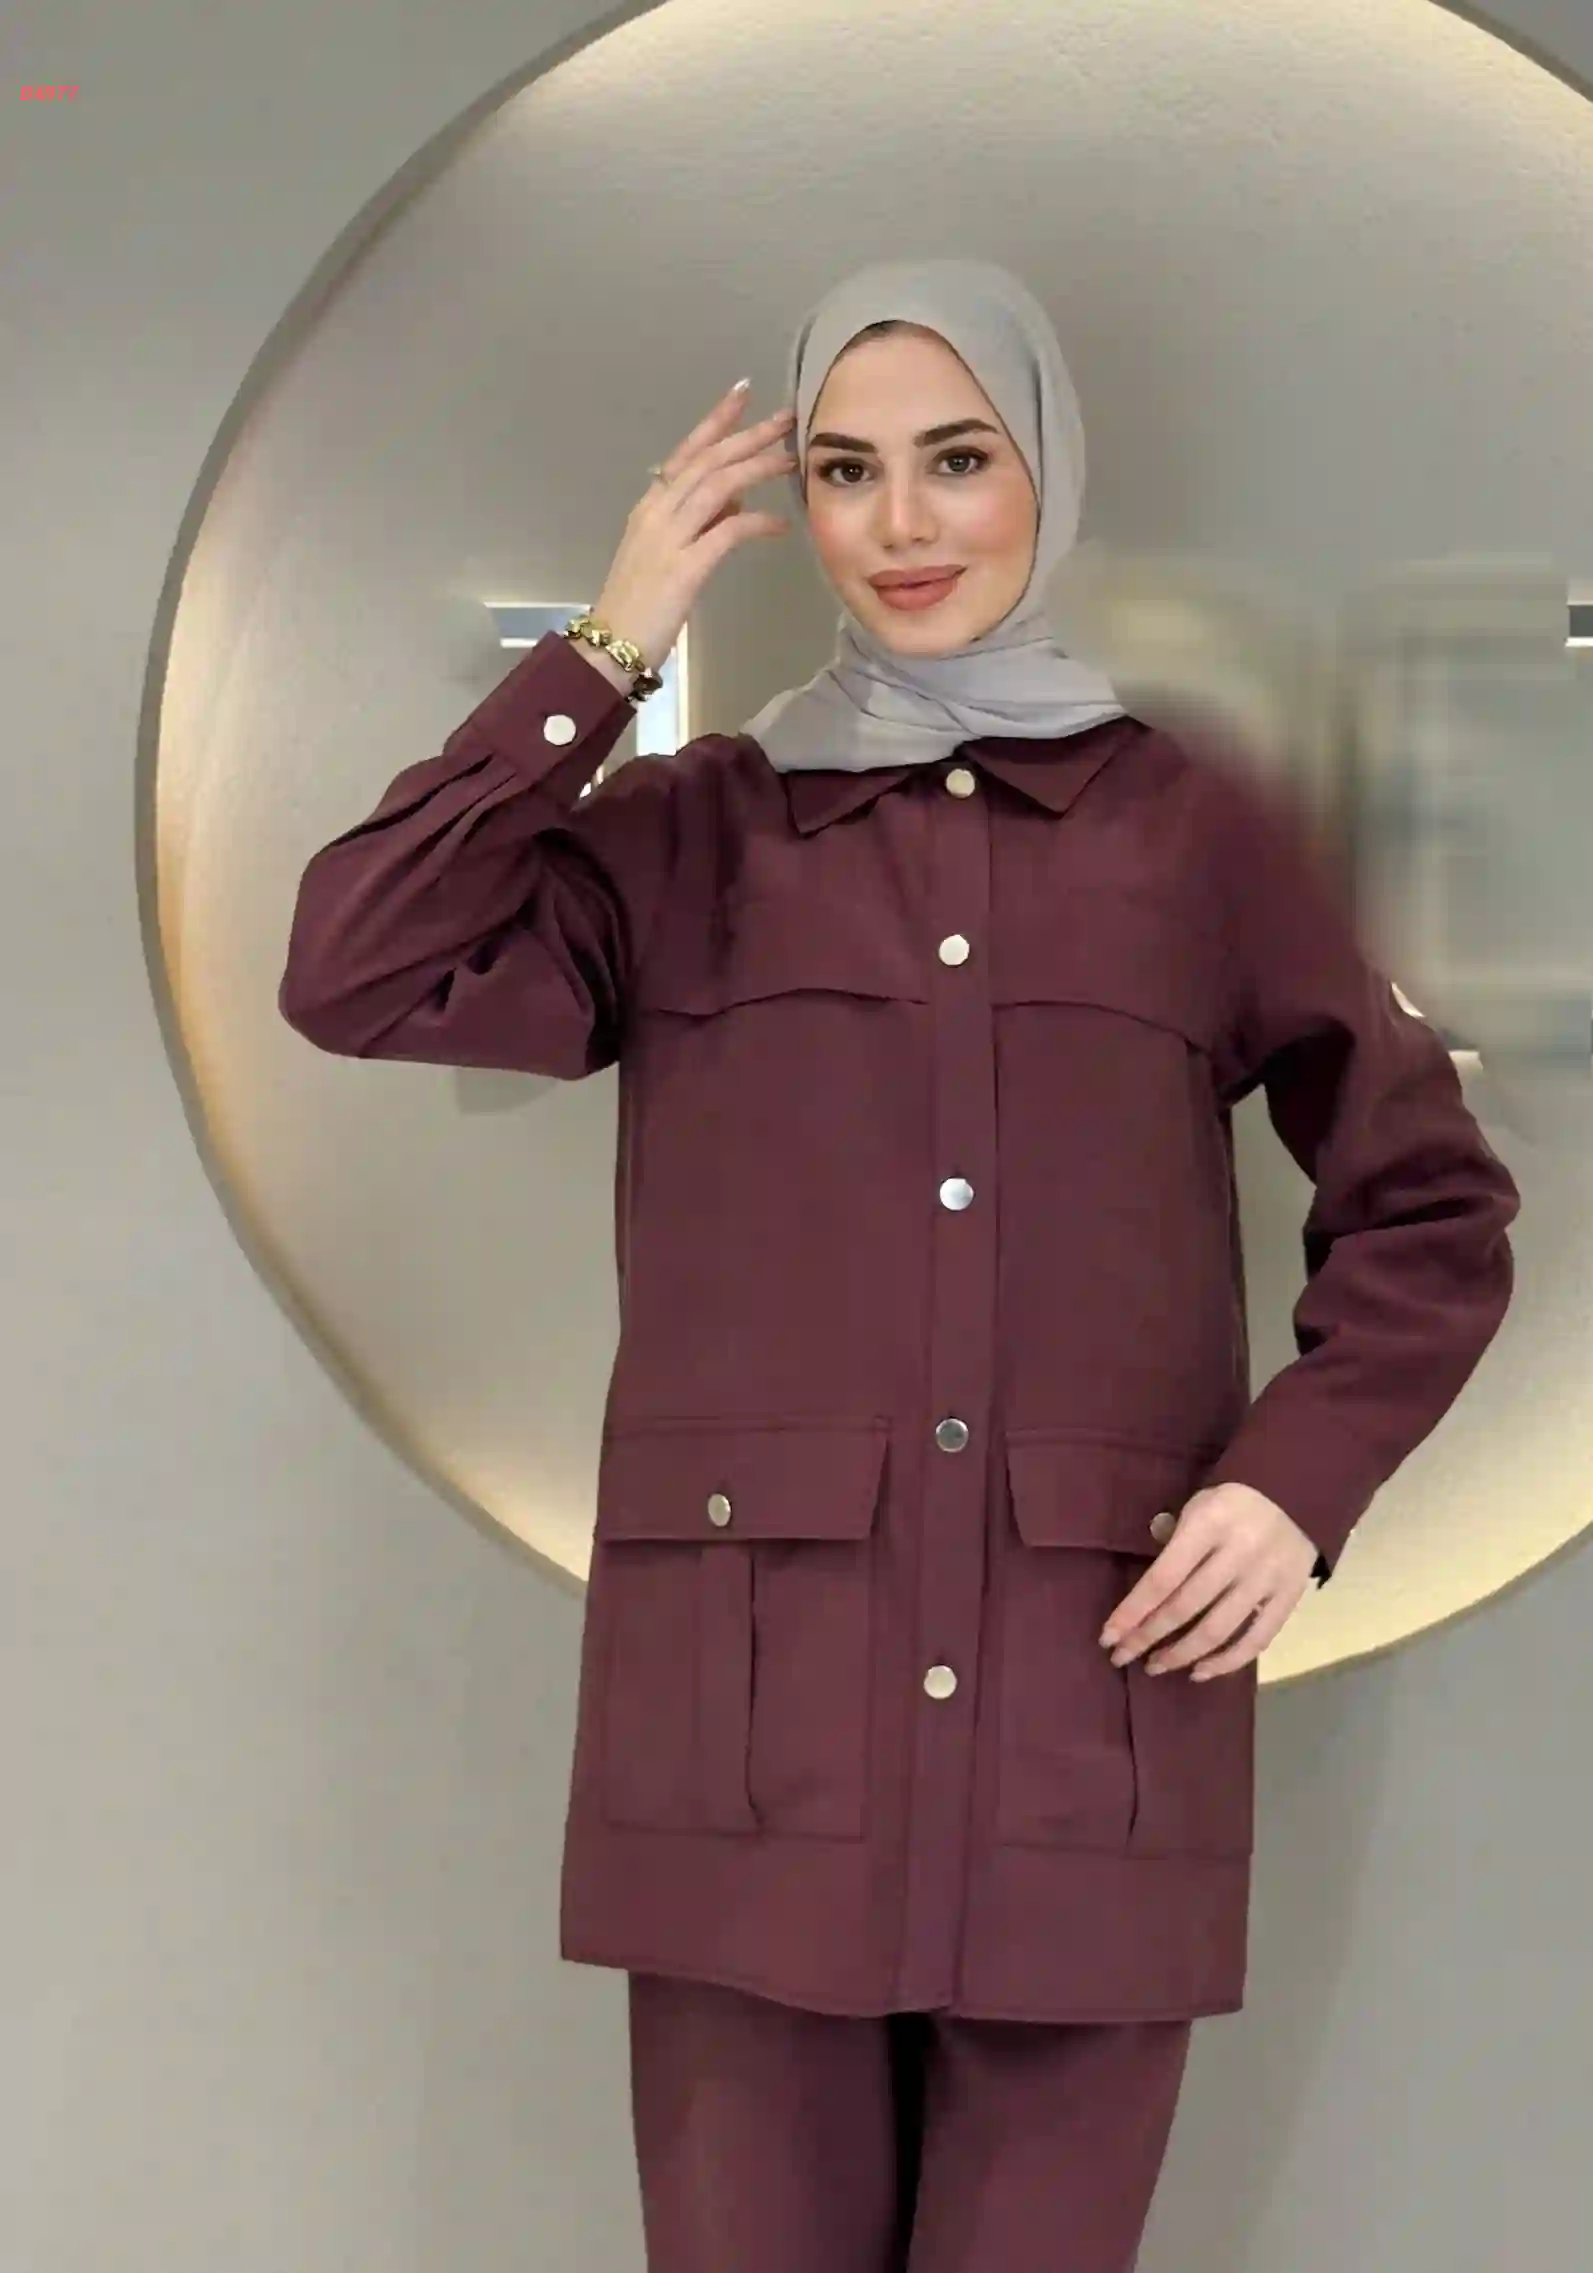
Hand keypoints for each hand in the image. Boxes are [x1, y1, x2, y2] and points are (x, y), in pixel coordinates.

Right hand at [590, 381, 798, 669]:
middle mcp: (657, 513)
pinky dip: (755, 523)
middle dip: (748, 436)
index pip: (687, 452)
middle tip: (784, 417)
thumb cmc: (638, 605)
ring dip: (756, 468)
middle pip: (708, 461)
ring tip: (789, 458)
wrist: (608, 646)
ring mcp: (668, 539)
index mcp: (650, 507)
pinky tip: (779, 524)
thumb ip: (697, 522)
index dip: (716, 422)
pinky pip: (727, 532)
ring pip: (717, 487)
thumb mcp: (665, 553)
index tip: (743, 394)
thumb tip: (734, 498)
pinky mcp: (683, 569)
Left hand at [1097, 1482, 1319, 1679]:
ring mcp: (1266, 1580)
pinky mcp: (1289, 1598)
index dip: (1133, 1613)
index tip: (1108, 1637)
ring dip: (1181, 1655)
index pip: (1162, 1579)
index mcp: (1208, 1525)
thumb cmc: (1232, 1501)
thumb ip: (1173, 1545)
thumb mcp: (1197, 1506)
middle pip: (1184, 1608)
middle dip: (1147, 1637)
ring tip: (1155, 1666)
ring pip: (1217, 1630)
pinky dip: (1226, 1662)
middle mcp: (1238, 1555)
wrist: (1296, 1494)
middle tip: (1122, 1657)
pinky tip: (1199, 1672)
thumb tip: (1146, 1593)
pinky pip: (1256, 1640)